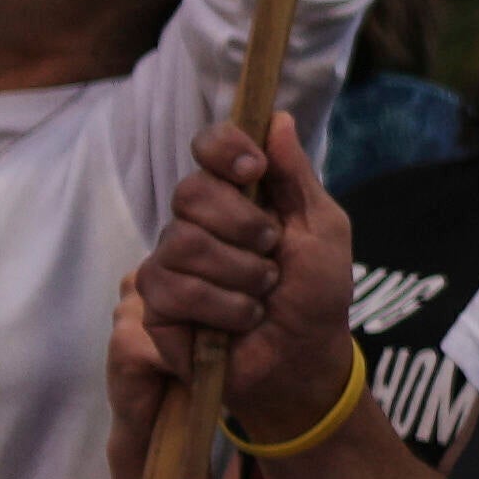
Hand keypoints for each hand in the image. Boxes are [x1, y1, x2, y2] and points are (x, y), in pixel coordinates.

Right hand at [122, 117, 347, 435]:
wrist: (304, 360)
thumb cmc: (316, 294)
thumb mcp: (322, 229)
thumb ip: (296, 177)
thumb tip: (277, 119)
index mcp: (237, 195)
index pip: (208, 146)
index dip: (223, 148)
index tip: (254, 169)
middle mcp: (196, 221)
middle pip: (190, 191)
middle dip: (243, 224)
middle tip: (272, 251)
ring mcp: (172, 260)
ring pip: (182, 241)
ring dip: (240, 272)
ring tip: (263, 294)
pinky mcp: (157, 302)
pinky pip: (175, 286)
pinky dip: (222, 305)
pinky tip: (240, 320)